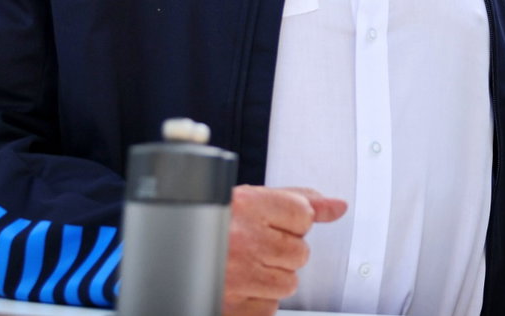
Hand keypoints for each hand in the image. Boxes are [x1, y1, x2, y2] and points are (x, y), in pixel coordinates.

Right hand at [221, 185, 347, 315]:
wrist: (166, 246)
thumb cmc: (212, 224)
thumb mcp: (253, 199)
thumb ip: (299, 200)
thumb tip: (337, 206)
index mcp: (248, 206)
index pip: (304, 215)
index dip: (293, 222)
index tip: (274, 224)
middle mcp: (244, 240)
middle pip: (300, 252)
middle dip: (283, 251)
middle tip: (255, 246)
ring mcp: (238, 275)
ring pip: (289, 283)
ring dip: (272, 277)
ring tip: (246, 265)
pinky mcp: (232, 305)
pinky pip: (269, 308)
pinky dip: (259, 300)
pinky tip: (240, 284)